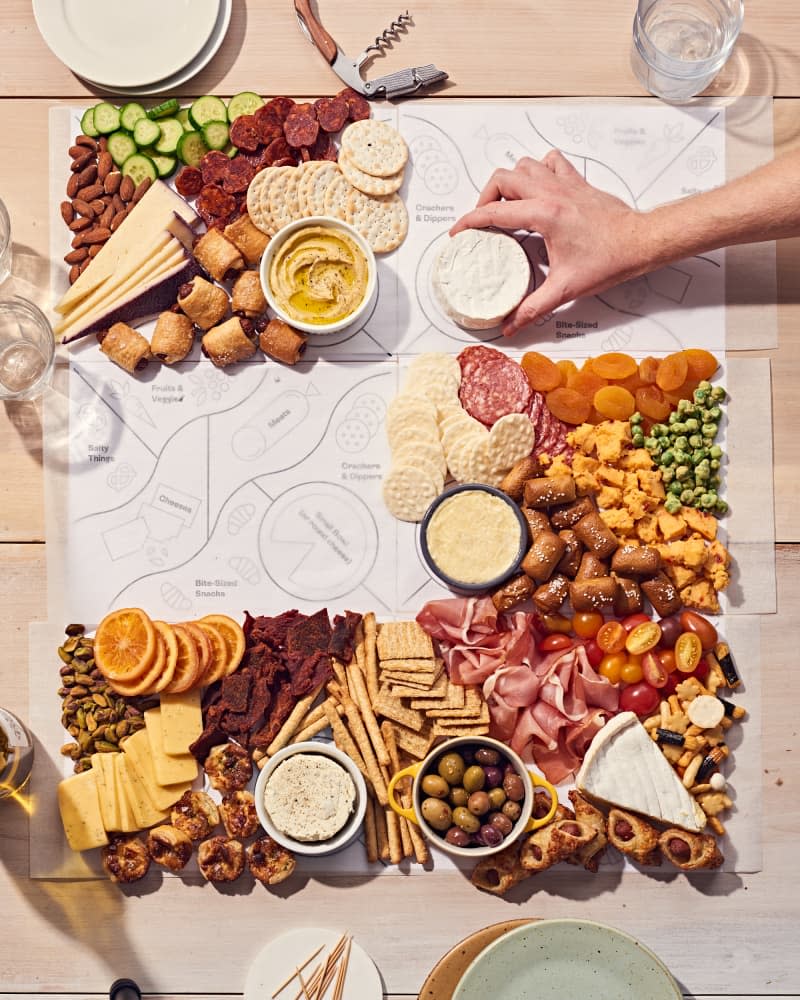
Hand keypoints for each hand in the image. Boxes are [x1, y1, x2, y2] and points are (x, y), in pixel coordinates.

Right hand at [450, 151, 648, 336]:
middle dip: (485, 197)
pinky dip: (537, 170)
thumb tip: (512, 324)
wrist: (640, 242)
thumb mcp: (565, 288)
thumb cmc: (610, 258)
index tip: (459, 232)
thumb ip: (533, 308)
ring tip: (505, 204)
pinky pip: (549, 162)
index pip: (494, 212)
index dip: (470, 222)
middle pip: (503, 179)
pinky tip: (535, 189)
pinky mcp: (576, 182)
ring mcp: (564, 183)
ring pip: (524, 165)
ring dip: (509, 182)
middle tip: (483, 219)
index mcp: (545, 215)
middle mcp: (552, 193)